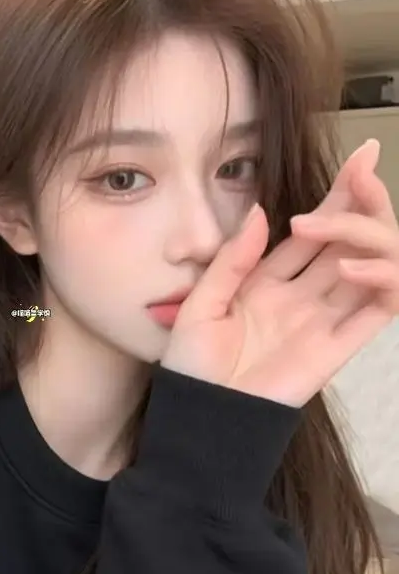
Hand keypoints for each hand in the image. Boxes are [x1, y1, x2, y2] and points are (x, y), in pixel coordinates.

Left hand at [161, 140, 398, 407]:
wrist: (201, 417)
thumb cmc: (192, 367)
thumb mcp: (201, 303)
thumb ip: (231, 259)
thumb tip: (258, 211)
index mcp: (267, 282)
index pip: (315, 231)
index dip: (340, 194)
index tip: (362, 156)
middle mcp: (301, 296)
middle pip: (348, 241)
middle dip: (364, 202)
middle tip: (363, 172)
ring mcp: (323, 321)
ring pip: (371, 267)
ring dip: (372, 235)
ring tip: (348, 222)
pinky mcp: (337, 350)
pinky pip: (379, 311)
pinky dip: (382, 283)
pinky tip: (355, 267)